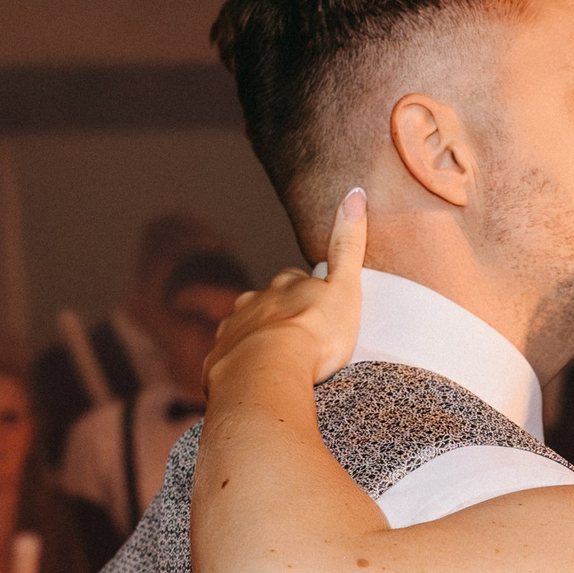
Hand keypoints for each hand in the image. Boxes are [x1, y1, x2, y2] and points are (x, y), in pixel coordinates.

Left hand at [205, 187, 367, 390]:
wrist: (268, 373)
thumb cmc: (314, 334)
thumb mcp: (345, 288)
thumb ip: (348, 246)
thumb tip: (354, 192)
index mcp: (284, 285)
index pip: (295, 280)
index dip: (306, 291)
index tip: (317, 306)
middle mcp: (253, 302)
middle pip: (266, 302)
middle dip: (278, 314)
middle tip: (298, 336)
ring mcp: (232, 330)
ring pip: (244, 329)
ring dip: (257, 340)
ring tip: (276, 362)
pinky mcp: (218, 361)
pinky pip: (229, 361)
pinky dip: (239, 367)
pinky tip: (253, 380)